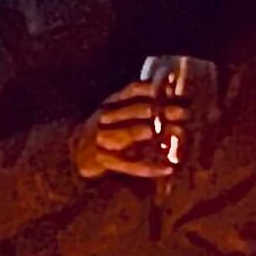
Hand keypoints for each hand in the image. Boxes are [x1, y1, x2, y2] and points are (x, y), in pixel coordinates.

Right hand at [71, 80, 185, 182]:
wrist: (72, 152)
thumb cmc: (103, 130)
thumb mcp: (115, 111)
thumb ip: (138, 101)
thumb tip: (169, 86)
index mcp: (109, 104)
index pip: (132, 91)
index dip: (153, 88)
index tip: (173, 88)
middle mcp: (105, 119)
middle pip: (135, 111)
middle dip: (161, 111)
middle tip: (184, 112)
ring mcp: (102, 140)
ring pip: (130, 134)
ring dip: (154, 132)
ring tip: (176, 131)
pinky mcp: (104, 161)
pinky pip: (129, 166)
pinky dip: (149, 168)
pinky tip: (167, 169)